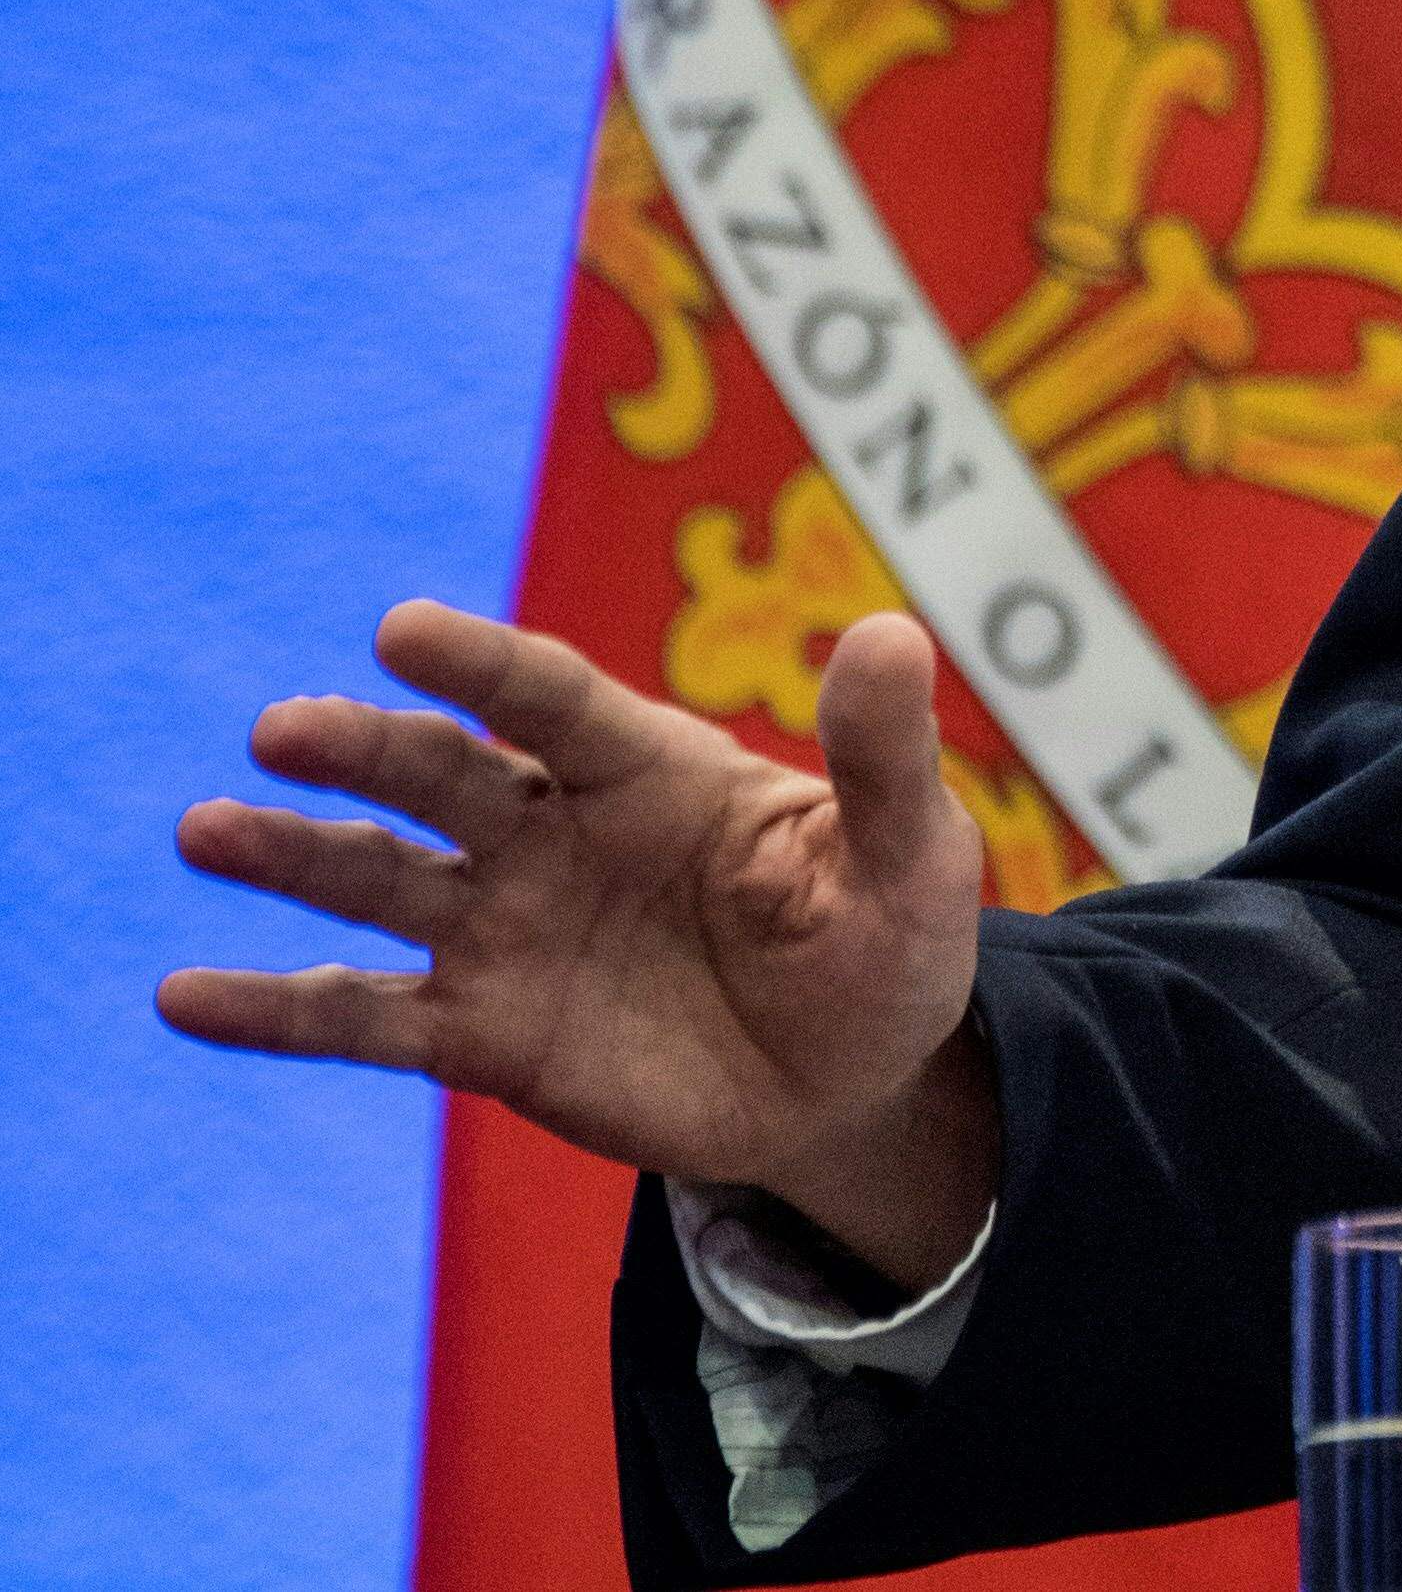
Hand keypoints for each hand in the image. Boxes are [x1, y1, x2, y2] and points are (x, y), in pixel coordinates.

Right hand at [160, 599, 1000, 1289]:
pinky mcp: (483, 1034)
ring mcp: (509, 931)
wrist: (854, 1076)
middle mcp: (559, 834)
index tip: (400, 630)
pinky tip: (184, 997)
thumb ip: (883, 755)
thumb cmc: (885, 937)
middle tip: (282, 727)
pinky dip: (276, 1008)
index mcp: (655, 769)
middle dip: (366, 751)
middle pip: (445, 777)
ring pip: (382, 881)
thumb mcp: (911, 852)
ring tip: (205, 828)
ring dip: (292, 854)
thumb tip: (890, 635)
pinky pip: (365, 1019)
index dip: (483, 666)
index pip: (555, 701)